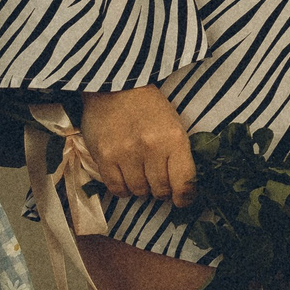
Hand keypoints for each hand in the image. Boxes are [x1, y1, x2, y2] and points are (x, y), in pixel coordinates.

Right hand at [80, 84, 194, 206]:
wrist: (116, 88)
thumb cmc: (150, 108)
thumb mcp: (174, 125)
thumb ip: (178, 155)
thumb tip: (180, 187)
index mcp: (174, 139)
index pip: (184, 181)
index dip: (185, 197)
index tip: (183, 201)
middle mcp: (151, 148)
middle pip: (160, 189)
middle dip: (162, 191)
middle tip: (159, 183)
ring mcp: (126, 154)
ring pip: (139, 191)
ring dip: (142, 189)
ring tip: (141, 175)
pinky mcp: (104, 158)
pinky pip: (117, 189)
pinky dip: (124, 189)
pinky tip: (126, 178)